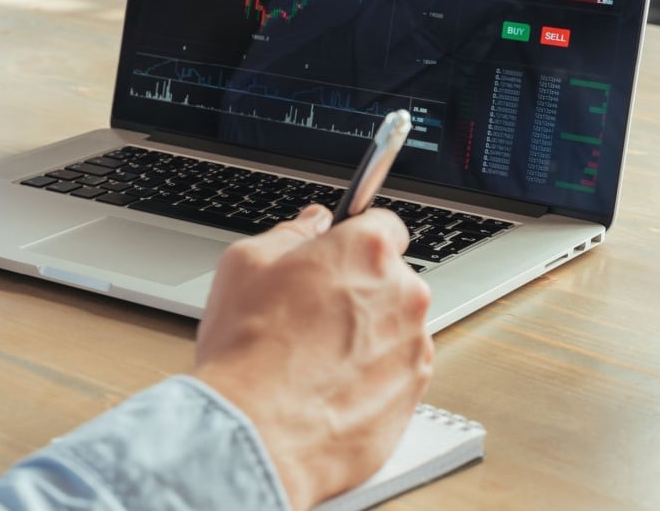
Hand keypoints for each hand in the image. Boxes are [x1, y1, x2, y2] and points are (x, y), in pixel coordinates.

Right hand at [193, 205, 434, 509]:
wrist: (257, 435)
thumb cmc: (247, 352)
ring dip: (366, 337)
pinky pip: (397, 374)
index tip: (339, 255)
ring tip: (313, 360)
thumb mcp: (245, 264)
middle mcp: (403, 295)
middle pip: (391, 280)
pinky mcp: (413, 396)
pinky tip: (328, 388)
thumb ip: (290, 233)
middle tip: (310, 314)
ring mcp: (414, 349)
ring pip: (394, 329)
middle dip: (358, 291)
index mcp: (366, 251)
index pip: (383, 225)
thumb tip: (311, 224)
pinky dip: (371, 379)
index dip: (355, 240)